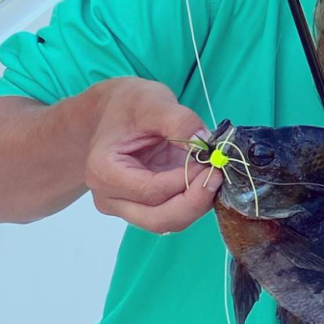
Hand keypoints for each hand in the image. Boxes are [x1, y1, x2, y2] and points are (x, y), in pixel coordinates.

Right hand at [85, 77, 221, 233]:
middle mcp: (111, 197)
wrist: (114, 110)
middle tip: (218, 174)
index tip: (209, 161)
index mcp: (104, 172)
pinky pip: (173, 212)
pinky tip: (205, 179)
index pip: (151, 191)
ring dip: (197, 203)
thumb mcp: (153, 101)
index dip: (186, 180)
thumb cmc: (128, 104)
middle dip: (195, 202)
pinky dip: (194, 200)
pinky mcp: (144, 204)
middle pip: (158, 219)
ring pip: (168, 222)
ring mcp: (126, 205)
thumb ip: (179, 121)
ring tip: (213, 173)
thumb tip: (205, 144)